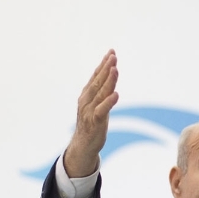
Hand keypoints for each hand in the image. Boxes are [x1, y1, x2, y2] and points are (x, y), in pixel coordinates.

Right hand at [64, 50, 119, 177]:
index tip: (111, 52)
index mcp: (87, 95)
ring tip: (114, 69)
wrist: (83, 145)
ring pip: (100, 93)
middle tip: (113, 56)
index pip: (96, 76)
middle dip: (106, 68)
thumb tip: (109, 73)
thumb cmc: (91, 123)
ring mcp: (89, 111)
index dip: (103, 64)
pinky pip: (102, 110)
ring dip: (108, 81)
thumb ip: (101, 90)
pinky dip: (109, 102)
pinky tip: (116, 94)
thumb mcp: (96, 104)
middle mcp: (87, 100)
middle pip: (98, 81)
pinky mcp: (94, 122)